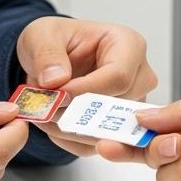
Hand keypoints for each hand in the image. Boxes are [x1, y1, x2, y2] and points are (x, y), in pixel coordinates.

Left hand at [16, 16, 156, 156]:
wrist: (51, 59)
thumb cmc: (56, 41)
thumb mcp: (42, 35)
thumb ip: (47, 53)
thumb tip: (56, 79)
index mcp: (128, 45)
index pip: (119, 77)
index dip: (86, 91)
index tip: (57, 95)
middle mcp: (139, 76)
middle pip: (117, 108)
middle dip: (76, 114)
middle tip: (45, 109)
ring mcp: (131, 105)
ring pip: (107, 131)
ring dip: (70, 129)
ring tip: (43, 115)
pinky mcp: (117, 127)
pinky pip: (95, 145)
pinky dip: (70, 139)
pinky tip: (52, 124)